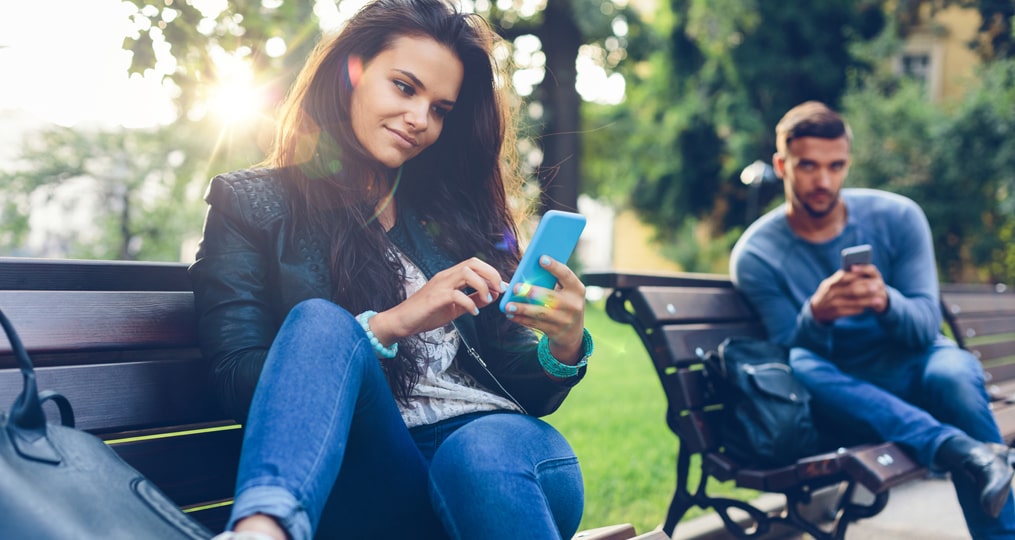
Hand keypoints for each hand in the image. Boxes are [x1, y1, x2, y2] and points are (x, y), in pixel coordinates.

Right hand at [369, 257, 504, 343]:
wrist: (403, 321)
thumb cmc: (426, 313)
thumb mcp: (455, 307)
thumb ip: (472, 300)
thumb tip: (492, 296)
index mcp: (450, 276)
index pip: (474, 263)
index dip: (491, 272)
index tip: (501, 287)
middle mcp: (445, 276)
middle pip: (472, 263)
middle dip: (491, 274)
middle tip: (498, 290)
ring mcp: (439, 285)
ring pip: (466, 273)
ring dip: (482, 286)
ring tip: (487, 300)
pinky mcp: (435, 298)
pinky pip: (457, 295)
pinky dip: (470, 303)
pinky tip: (474, 312)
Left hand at [502, 256, 586, 362]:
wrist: (573, 333)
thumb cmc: (564, 303)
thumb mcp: (566, 292)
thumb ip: (551, 282)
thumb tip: (526, 272)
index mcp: (577, 290)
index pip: (566, 275)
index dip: (555, 267)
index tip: (541, 258)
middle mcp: (573, 305)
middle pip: (550, 297)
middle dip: (532, 292)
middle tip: (516, 287)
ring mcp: (565, 320)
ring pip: (540, 313)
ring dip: (522, 309)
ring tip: (508, 306)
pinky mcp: (555, 331)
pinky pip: (535, 324)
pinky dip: (521, 319)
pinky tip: (510, 314)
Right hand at [810, 264, 888, 323]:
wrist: (815, 310)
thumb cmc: (827, 294)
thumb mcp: (829, 284)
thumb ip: (841, 278)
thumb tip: (859, 271)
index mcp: (830, 283)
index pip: (845, 276)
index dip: (858, 275)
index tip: (869, 274)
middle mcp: (831, 292)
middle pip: (851, 289)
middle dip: (866, 288)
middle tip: (878, 287)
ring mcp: (833, 303)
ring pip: (854, 301)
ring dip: (868, 301)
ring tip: (879, 300)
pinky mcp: (836, 312)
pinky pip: (851, 310)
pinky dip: (861, 309)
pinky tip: (868, 308)